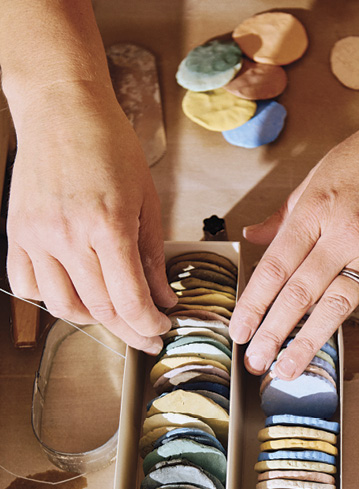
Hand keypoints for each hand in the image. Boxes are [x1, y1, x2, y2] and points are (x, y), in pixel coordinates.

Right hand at [6, 81, 175, 352]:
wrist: (62, 108)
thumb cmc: (110, 147)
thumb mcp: (147, 200)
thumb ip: (154, 256)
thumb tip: (164, 300)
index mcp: (108, 226)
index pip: (129, 300)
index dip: (149, 325)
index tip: (161, 330)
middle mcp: (68, 236)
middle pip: (100, 310)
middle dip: (129, 330)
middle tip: (146, 333)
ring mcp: (37, 236)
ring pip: (62, 306)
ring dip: (92, 319)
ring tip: (111, 313)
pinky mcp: (16, 233)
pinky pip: (27, 286)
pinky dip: (51, 298)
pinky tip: (72, 290)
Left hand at [229, 100, 358, 378]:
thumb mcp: (317, 175)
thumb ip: (285, 213)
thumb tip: (251, 235)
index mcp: (315, 210)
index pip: (275, 266)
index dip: (253, 303)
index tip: (239, 331)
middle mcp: (344, 232)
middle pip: (301, 291)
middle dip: (274, 331)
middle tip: (256, 362)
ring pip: (340, 302)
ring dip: (311, 339)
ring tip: (288, 369)